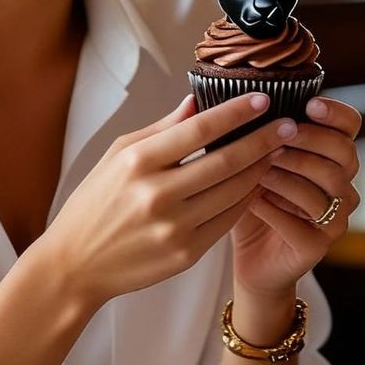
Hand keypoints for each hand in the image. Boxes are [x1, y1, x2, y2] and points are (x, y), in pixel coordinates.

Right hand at [40, 92, 295, 308]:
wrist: (75, 265)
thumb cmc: (96, 203)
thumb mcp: (117, 156)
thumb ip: (161, 129)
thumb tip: (197, 101)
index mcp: (137, 162)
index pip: (199, 129)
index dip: (236, 113)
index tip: (264, 100)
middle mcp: (156, 194)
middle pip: (226, 160)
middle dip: (263, 141)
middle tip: (289, 126)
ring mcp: (173, 227)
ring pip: (234, 191)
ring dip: (261, 169)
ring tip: (278, 152)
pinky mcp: (185, 253)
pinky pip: (228, 220)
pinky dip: (246, 199)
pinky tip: (257, 183)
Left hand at [232, 96, 361, 296]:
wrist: (249, 257)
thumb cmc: (252, 200)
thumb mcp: (251, 161)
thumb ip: (253, 131)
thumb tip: (228, 97)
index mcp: (331, 157)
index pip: (350, 126)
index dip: (335, 113)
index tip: (308, 105)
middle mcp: (342, 184)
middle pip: (345, 154)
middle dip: (310, 141)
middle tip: (276, 139)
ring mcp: (335, 217)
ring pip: (325, 187)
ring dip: (289, 174)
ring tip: (257, 171)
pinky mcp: (319, 246)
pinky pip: (303, 222)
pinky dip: (275, 209)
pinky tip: (251, 202)